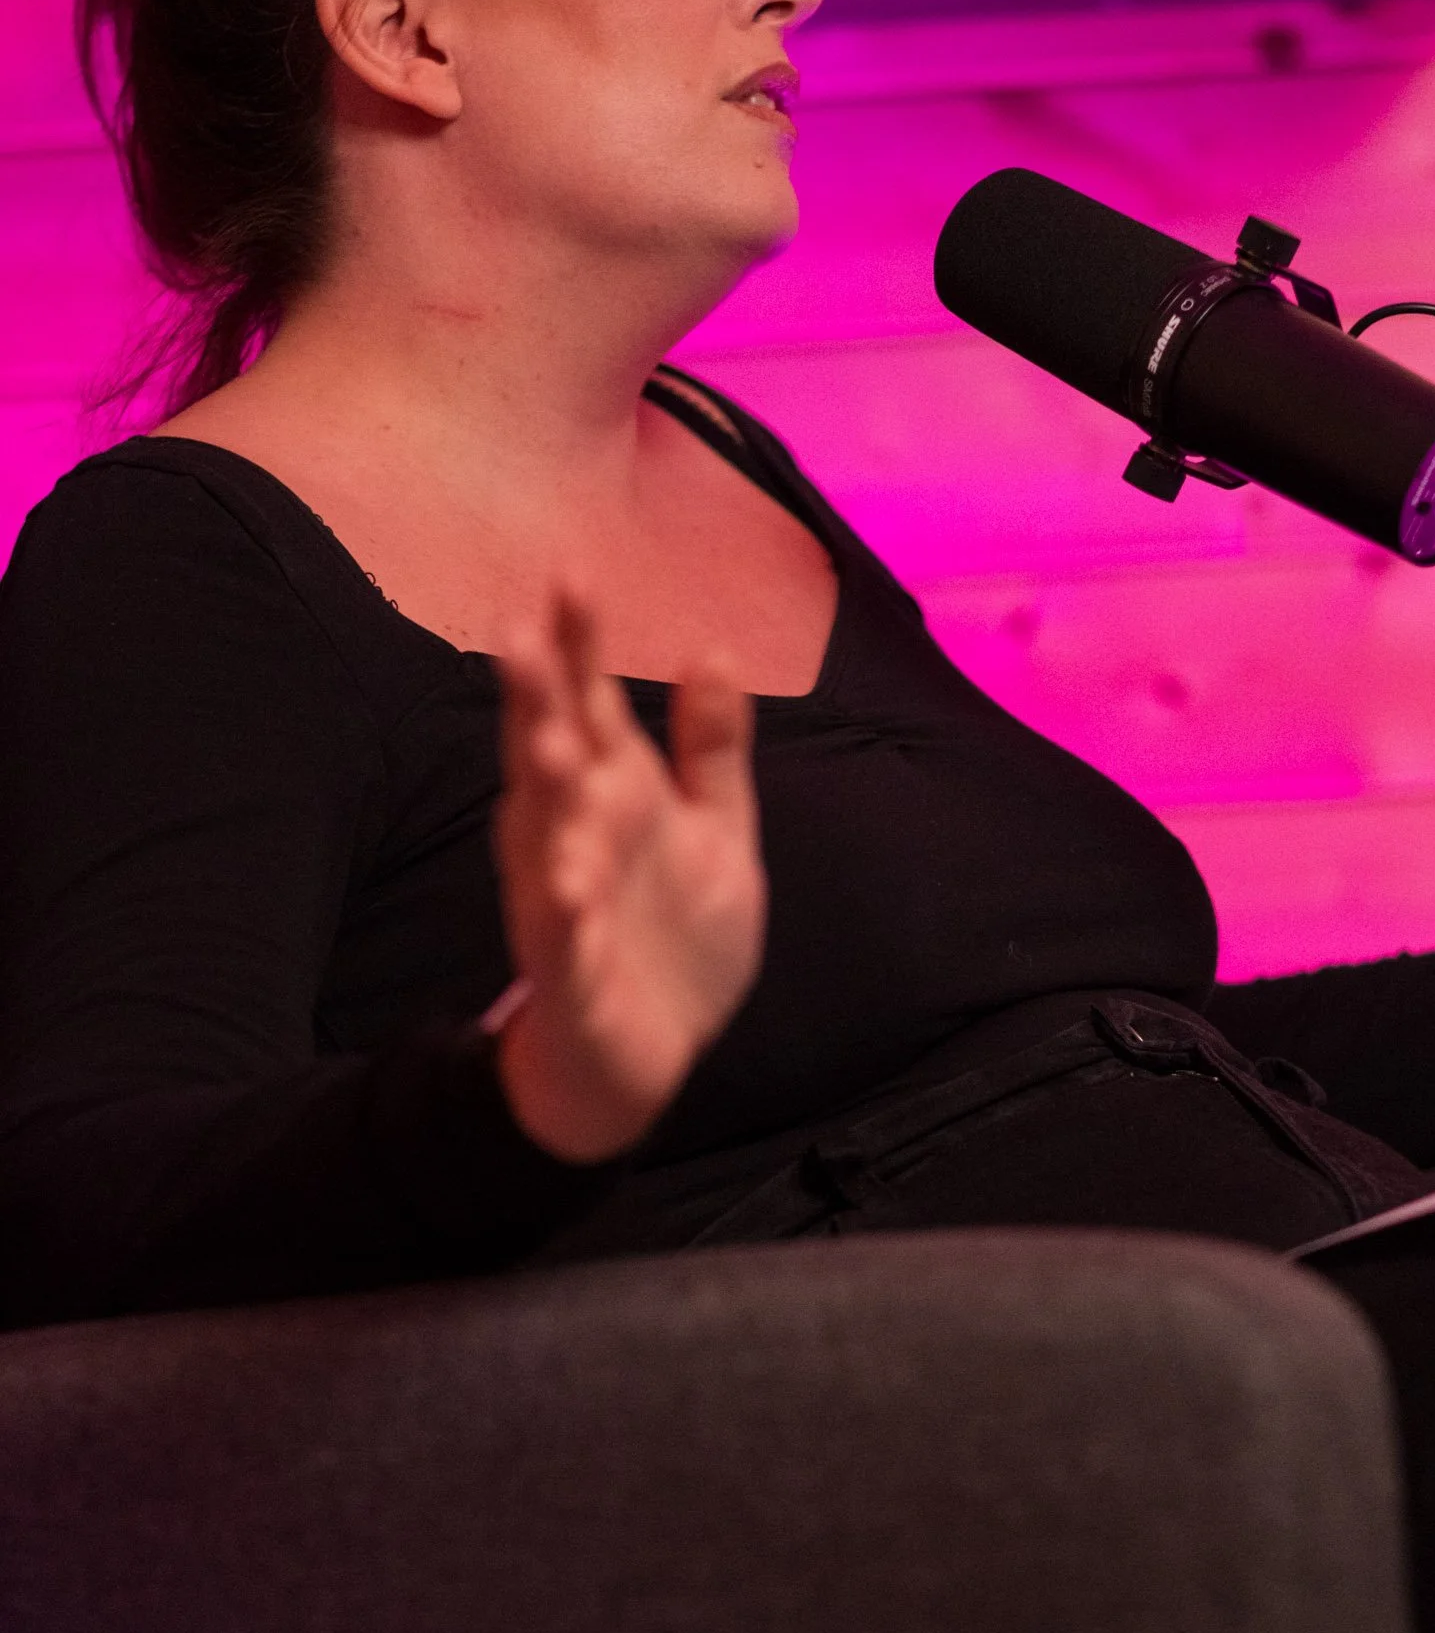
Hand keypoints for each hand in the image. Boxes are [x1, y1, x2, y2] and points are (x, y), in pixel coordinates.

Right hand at [489, 588, 765, 1160]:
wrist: (649, 1060)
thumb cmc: (674, 940)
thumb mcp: (717, 832)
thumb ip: (713, 748)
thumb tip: (714, 649)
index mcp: (615, 793)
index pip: (589, 703)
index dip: (578, 643)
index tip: (573, 571)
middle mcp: (578, 834)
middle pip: (550, 754)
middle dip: (536, 698)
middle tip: (520, 633)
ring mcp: (567, 900)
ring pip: (544, 838)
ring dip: (541, 792)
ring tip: (545, 740)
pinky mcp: (573, 971)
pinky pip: (563, 936)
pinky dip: (563, 911)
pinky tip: (565, 883)